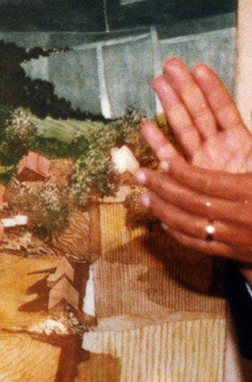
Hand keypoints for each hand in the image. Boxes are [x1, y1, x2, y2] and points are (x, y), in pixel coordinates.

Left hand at [136, 158, 251, 267]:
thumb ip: (247, 158)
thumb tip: (228, 128)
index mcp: (250, 192)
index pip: (207, 181)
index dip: (182, 171)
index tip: (162, 161)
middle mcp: (239, 216)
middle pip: (191, 201)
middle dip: (162, 187)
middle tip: (140, 175)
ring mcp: (233, 237)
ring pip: (188, 224)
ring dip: (162, 210)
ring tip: (143, 198)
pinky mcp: (231, 253)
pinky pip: (197, 243)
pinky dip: (176, 232)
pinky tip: (163, 222)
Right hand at [145, 58, 251, 172]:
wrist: (247, 228)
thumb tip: (244, 125)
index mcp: (241, 142)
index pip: (224, 109)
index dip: (212, 88)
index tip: (199, 68)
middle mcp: (218, 148)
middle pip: (199, 111)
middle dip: (185, 86)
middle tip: (171, 64)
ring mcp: (200, 162)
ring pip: (182, 128)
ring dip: (169, 104)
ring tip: (157, 81)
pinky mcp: (184, 179)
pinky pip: (170, 157)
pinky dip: (158, 143)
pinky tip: (147, 126)